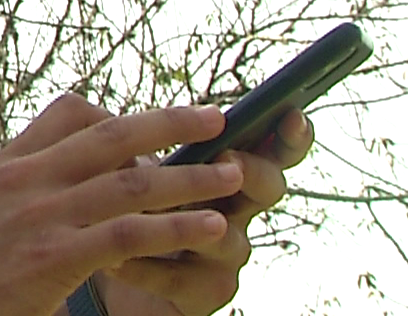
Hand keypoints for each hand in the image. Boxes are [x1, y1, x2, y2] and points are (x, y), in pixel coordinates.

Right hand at [0, 94, 245, 315]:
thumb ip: (30, 190)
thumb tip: (78, 187)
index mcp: (10, 162)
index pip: (71, 111)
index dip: (121, 113)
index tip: (156, 126)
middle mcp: (26, 177)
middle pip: (113, 133)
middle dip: (173, 122)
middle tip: (219, 119)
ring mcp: (39, 215)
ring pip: (132, 182)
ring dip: (191, 177)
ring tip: (234, 176)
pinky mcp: (52, 257)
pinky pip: (128, 233)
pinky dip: (176, 227)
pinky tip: (209, 228)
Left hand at [95, 108, 315, 315]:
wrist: (115, 270)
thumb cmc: (134, 208)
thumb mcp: (139, 171)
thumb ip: (142, 146)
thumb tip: (119, 124)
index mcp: (228, 173)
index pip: (271, 149)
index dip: (289, 135)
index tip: (292, 113)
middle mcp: (238, 212)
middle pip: (268, 187)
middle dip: (254, 171)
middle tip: (230, 161)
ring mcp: (227, 256)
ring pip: (225, 238)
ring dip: (188, 222)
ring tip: (154, 210)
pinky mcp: (205, 294)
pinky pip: (180, 279)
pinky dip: (146, 267)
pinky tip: (115, 259)